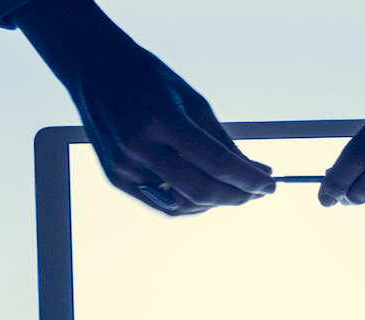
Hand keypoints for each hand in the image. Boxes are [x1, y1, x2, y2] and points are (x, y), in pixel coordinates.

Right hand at [12, 0, 274, 213]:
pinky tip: (207, 195)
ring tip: (235, 191)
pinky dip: (190, 205)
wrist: (94, 68)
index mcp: (161, 120)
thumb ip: (224, 142)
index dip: (250, 179)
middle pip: (202, 191)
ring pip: (183, 205)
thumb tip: (257, 171)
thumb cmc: (148, 78)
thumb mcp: (193, 101)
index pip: (217, 164)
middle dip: (238, 196)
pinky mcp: (115, 177)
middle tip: (257, 192)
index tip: (271, 184)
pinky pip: (162, 205)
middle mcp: (139, 146)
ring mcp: (123, 166)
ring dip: (216, 203)